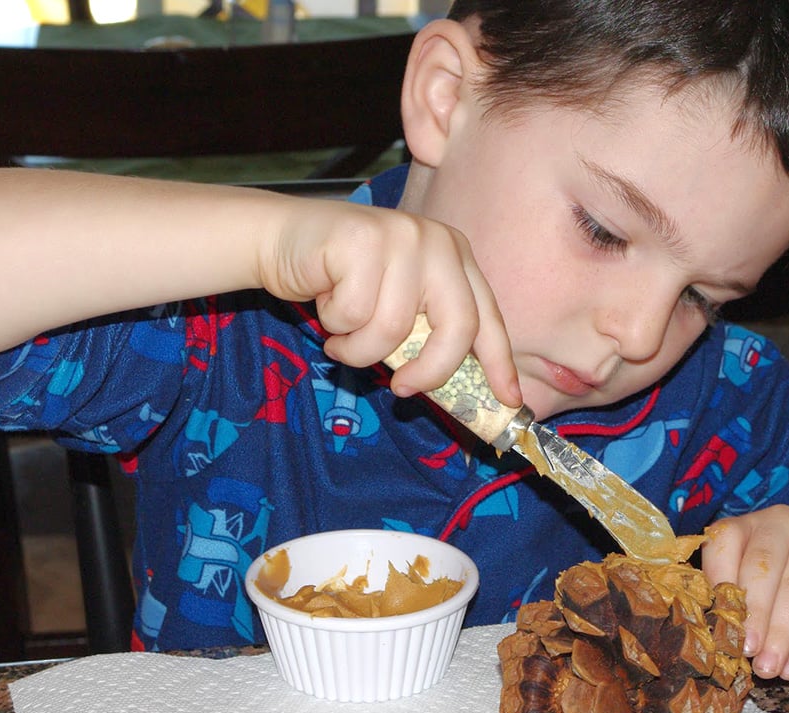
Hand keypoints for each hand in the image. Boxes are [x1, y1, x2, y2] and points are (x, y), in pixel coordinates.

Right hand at [260, 196, 519, 405]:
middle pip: (457, 327)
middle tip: (402, 389)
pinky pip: (355, 315)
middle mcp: (436, 242)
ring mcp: (402, 236)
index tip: (508, 400)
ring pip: (395, 329)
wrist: (280, 238)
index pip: (487, 317)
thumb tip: (457, 391)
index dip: (499, 363)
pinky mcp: (362, 240)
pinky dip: (335, 325)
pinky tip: (325, 302)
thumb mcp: (395, 306)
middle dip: (431, 371)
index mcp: (454, 256)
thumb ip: (426, 334)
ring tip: (341, 333)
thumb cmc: (340, 283)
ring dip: (359, 348)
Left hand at [700, 505, 788, 679]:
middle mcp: (782, 522)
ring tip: (768, 668)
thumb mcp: (764, 590)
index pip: (724, 542)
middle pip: (761, 567)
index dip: (716, 581)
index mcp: (750, 525)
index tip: (714, 622)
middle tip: (745, 652)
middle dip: (751, 615)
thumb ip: (739, 603)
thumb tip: (716, 640)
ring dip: (778, 635)